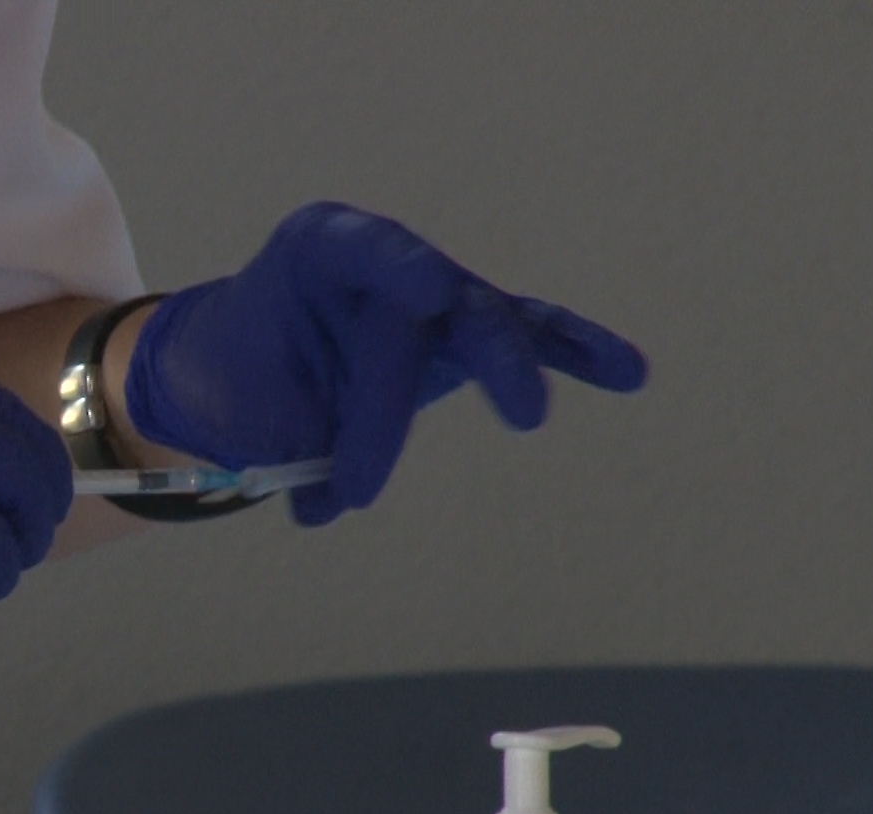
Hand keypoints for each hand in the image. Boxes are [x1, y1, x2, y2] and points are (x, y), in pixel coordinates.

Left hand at [123, 202, 647, 524]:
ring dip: (508, 367)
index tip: (427, 285)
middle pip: (417, 313)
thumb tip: (322, 506)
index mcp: (317, 250)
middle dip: (401, 392)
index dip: (396, 262)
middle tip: (389, 459)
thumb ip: (291, 450)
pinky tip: (628, 373)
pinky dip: (574, 351)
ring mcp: (437, 294)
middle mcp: (385, 261)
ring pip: (481, 325)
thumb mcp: (247, 407)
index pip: (361, 248)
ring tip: (525, 413)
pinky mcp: (471, 335)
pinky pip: (529, 338)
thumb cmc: (244, 377)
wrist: (246, 367)